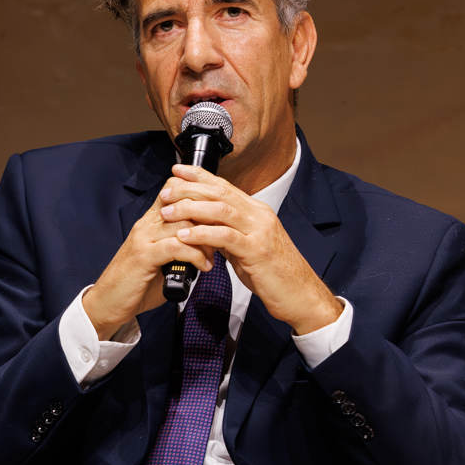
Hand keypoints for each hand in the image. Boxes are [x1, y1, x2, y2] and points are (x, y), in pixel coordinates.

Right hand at [80, 188, 213, 339]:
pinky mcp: (143, 256)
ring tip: (212, 256)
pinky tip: (203, 267)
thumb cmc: (136, 284)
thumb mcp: (161, 260)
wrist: (107, 302)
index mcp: (150, 222)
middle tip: (221, 237)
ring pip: (183, 223)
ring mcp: (143, 239)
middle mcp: (146, 224)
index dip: (197, 194)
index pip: (174, 189)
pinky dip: (194, 255)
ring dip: (205, 239)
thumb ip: (180, 248)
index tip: (215, 215)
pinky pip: (175, 246)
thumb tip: (207, 247)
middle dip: (208, 219)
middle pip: (183, 202)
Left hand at [157, 164, 341, 335]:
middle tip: (166, 191)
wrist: (299, 294)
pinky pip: (226, 237)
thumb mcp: (246, 248)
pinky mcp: (257, 251)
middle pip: (220, 193)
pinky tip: (184, 236)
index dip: (200, 176)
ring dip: (191, 209)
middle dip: (190, 189)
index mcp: (256, 212)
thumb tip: (204, 229)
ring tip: (168, 212)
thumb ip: (227, 235)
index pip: (225, 187)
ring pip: (221, 211)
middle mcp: (259, 216)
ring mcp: (260, 231)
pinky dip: (202, 234)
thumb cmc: (272, 273)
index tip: (177, 171)